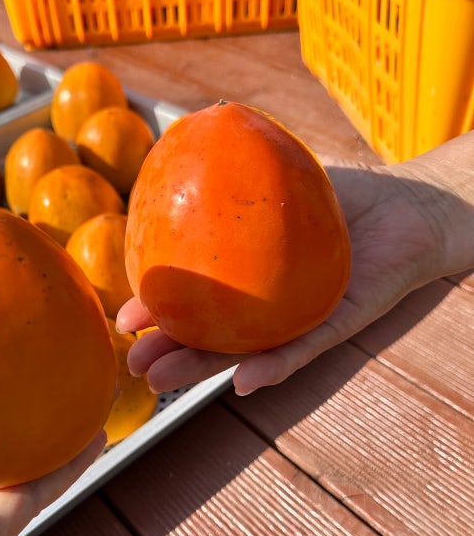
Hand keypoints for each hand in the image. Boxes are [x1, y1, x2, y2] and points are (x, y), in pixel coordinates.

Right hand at [117, 134, 473, 395]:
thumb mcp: (275, 177)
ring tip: (162, 378)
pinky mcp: (338, 325)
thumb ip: (232, 175)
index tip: (124, 315)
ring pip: (245, 352)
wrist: (411, 204)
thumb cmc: (339, 196)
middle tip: (133, 363)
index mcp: (245, 278)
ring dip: (203, 369)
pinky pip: (304, 348)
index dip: (160, 308)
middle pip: (211, 335)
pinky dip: (274, 365)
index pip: (196, 297)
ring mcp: (298, 319)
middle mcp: (266, 306)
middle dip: (169, 351)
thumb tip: (178, 156)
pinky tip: (242, 379)